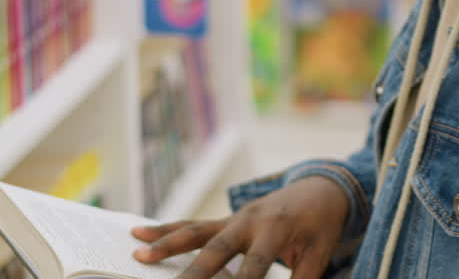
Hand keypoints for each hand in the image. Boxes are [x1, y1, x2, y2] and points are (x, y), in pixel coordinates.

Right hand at [131, 175, 348, 278]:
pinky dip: (167, 231)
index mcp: (275, 229)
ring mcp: (234, 218)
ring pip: (195, 232)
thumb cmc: (320, 226)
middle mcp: (249, 220)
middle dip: (193, 272)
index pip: (255, 265)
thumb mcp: (318, 254)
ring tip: (139, 255)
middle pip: (215, 249)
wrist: (320, 188)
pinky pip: (193, 226)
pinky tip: (141, 235)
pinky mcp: (225, 220)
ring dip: (166, 245)